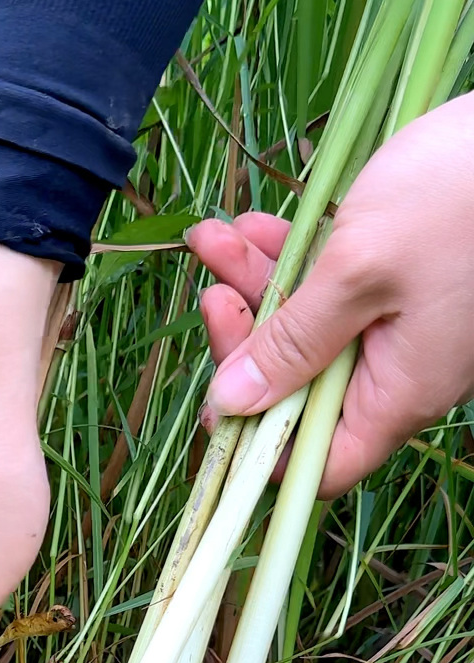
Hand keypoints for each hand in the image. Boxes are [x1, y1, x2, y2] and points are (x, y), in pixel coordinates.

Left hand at [186, 92, 473, 497]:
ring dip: (258, 287)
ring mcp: (404, 329)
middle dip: (247, 341)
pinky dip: (293, 263)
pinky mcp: (405, 284)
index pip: (316, 464)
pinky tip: (257, 226)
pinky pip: (335, 291)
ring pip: (310, 331)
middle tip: (213, 292)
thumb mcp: (359, 271)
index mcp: (398, 395)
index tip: (218, 396)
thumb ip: (294, 343)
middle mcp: (402, 374)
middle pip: (300, 390)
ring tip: (217, 238)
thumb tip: (233, 405)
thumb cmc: (457, 198)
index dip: (259, 443)